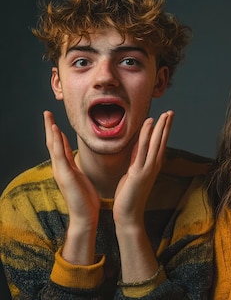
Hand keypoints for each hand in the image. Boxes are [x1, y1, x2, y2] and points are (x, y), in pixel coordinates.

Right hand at [44, 110, 100, 226]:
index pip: (59, 147)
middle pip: (52, 143)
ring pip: (53, 145)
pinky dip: (56, 141)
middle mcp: (60, 168)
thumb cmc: (86, 200)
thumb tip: (77, 160)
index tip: (54, 120)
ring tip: (47, 115)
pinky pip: (59, 154)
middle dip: (49, 127)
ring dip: (50, 129)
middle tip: (46, 112)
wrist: (85, 216)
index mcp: (66, 168)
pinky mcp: (65, 174)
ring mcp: (60, 171)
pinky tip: (55, 129)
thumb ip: (77, 168)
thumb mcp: (82, 178)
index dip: (56, 133)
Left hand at [113, 111, 172, 225]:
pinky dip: (147, 135)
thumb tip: (138, 145)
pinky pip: (143, 149)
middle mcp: (154, 165)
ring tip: (165, 114)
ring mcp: (148, 168)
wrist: (128, 214)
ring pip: (156, 143)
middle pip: (162, 141)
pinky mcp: (139, 171)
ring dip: (161, 127)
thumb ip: (136, 159)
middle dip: (166, 126)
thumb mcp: (132, 172)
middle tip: (171, 112)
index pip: (160, 144)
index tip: (166, 118)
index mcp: (152, 166)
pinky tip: (149, 124)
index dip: (163, 131)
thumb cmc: (129, 195)